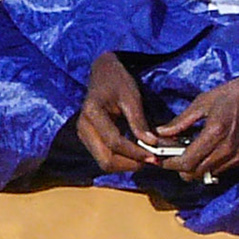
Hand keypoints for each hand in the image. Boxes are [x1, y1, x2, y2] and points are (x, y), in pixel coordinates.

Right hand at [76, 51, 163, 171]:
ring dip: (127, 165)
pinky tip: (137, 154)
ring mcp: (84, 135)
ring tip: (146, 157)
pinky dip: (122, 160)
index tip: (154, 156)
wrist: (103, 73)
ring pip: (105, 163)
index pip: (114, 142)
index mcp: (92, 113)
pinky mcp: (89, 139)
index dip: (135, 153)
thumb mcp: (131, 96)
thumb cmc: (117, 81)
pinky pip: (105, 157)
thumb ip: (139, 122)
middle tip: (152, 161)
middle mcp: (83, 127)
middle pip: (106, 160)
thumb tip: (153, 144)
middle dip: (130, 165)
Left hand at [158, 65, 238, 179]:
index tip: (161, 160)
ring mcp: (236, 157)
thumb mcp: (202, 103)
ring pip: (207, 175)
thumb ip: (180, 121)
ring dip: (194, 169)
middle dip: (179, 169)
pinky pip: (219, 171)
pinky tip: (204, 153)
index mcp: (214, 134)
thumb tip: (161, 132)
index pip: (187, 162)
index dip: (170, 164)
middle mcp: (226, 150)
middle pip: (195, 174)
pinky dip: (208, 166)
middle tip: (171, 157)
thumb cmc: (232, 95)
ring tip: (187, 154)